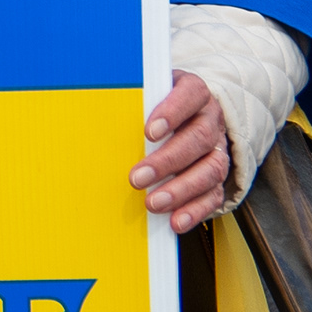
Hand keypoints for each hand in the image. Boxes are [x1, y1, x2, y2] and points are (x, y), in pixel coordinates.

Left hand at [131, 72, 237, 230]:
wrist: (192, 111)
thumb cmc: (158, 101)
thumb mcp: (148, 90)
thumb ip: (132, 98)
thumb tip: (93, 109)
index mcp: (195, 93)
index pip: (189, 96)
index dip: (172, 113)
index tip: (149, 131)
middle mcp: (211, 120)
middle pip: (198, 139)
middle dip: (167, 161)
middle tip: (137, 177)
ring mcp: (217, 148)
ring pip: (210, 169)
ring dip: (181, 189)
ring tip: (153, 203)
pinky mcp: (218, 174)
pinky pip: (214, 194)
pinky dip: (195, 210)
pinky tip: (176, 220)